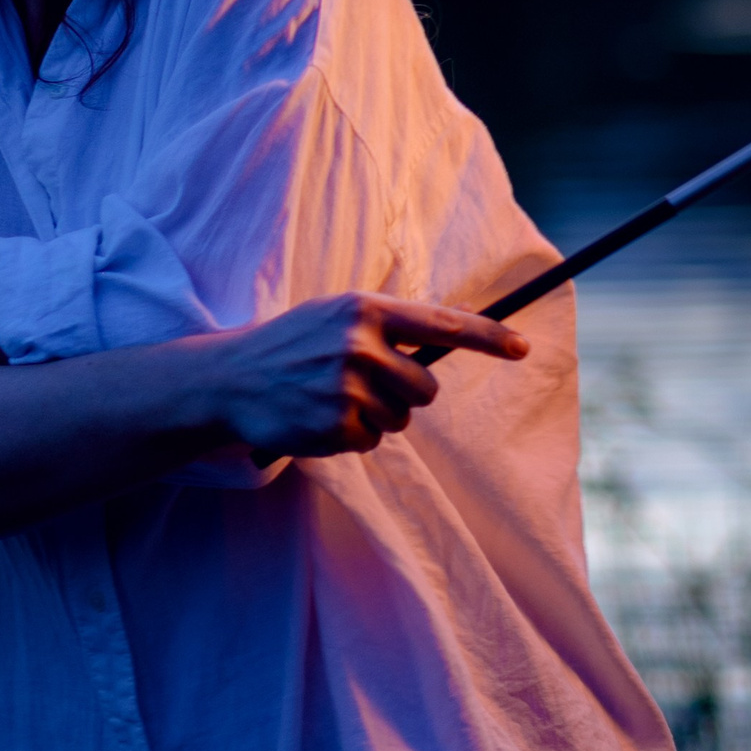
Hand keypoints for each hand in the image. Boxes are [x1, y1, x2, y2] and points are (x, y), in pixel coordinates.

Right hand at [205, 292, 529, 457]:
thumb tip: (458, 324)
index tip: (522, 348)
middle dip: (405, 394)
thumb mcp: (337, 315)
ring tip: (331, 399)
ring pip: (399, 419)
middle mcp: (359, 344)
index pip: (442, 324)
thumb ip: (391, 321)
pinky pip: (370, 441)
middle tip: (364, 384)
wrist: (228, 378)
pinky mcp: (334, 424)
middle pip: (426, 388)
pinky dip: (350, 436)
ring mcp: (346, 386)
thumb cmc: (291, 344)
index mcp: (364, 309)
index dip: (488, 339)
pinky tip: (318, 418)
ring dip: (374, 417)